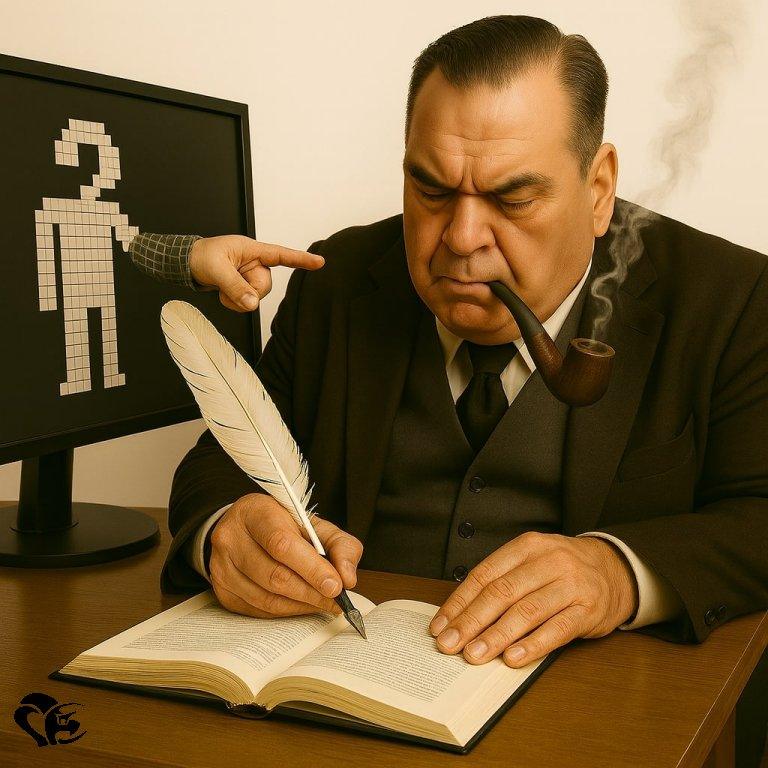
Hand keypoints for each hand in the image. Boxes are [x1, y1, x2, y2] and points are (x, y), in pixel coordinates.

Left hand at [189, 235, 324, 311]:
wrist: (187, 263)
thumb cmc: (201, 256)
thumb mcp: (216, 269)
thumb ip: (235, 286)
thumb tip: (253, 304)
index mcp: (252, 250)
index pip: (281, 255)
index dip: (301, 259)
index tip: (320, 262)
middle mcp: (255, 264)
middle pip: (266, 286)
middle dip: (247, 290)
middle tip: (227, 282)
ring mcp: (250, 277)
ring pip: (257, 297)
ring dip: (238, 298)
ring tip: (222, 287)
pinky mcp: (244, 288)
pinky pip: (247, 304)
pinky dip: (234, 303)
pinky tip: (224, 293)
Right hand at [208, 492, 362, 618]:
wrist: (245, 528)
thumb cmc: (283, 525)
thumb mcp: (314, 524)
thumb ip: (339, 544)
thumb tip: (347, 578)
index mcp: (255, 512)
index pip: (281, 544)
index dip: (311, 568)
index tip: (336, 585)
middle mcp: (231, 539)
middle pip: (274, 575)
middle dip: (311, 592)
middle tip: (336, 599)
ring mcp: (221, 567)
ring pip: (266, 598)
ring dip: (301, 605)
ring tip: (323, 602)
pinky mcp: (222, 591)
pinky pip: (258, 610)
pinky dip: (286, 612)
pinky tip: (302, 604)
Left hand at [428, 532, 637, 667]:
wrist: (615, 569)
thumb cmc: (562, 569)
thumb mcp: (532, 561)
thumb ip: (502, 581)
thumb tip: (460, 615)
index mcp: (527, 546)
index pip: (485, 575)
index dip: (459, 602)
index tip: (440, 625)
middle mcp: (548, 561)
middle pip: (502, 593)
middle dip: (471, 621)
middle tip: (450, 644)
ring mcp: (570, 585)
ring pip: (526, 611)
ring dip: (496, 636)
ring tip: (474, 655)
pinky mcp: (589, 610)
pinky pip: (556, 629)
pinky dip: (532, 645)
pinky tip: (512, 658)